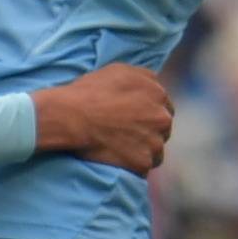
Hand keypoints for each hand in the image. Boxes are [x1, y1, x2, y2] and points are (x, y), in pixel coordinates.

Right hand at [34, 63, 174, 173]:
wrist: (72, 116)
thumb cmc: (91, 91)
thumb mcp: (120, 70)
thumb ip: (144, 77)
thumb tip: (154, 85)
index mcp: (158, 94)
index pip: (164, 108)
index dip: (149, 114)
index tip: (135, 119)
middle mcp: (162, 118)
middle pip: (163, 130)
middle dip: (149, 132)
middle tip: (127, 134)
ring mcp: (154, 143)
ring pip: (156, 152)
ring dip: (143, 151)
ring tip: (122, 148)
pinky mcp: (142, 163)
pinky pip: (143, 168)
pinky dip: (133, 166)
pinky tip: (118, 159)